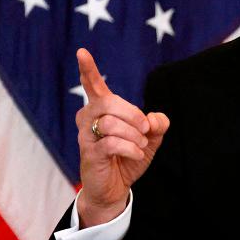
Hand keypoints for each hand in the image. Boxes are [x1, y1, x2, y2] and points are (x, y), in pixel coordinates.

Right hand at [74, 48, 169, 226]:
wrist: (116, 188)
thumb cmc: (129, 157)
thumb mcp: (151, 137)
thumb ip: (158, 123)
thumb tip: (153, 119)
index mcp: (103, 110)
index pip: (94, 86)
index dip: (88, 69)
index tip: (81, 51)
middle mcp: (89, 119)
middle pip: (108, 102)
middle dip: (133, 114)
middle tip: (146, 128)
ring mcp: (86, 136)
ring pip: (110, 122)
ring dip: (134, 134)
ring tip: (140, 145)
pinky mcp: (89, 154)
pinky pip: (112, 143)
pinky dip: (131, 148)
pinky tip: (135, 153)